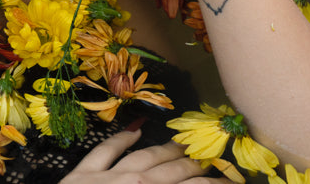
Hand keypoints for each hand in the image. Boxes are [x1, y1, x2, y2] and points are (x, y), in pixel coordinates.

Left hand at [60, 129, 208, 182]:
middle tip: (211, 160)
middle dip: (194, 165)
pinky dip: (119, 140)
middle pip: (171, 170)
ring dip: (164, 149)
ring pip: (143, 156)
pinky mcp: (81, 175)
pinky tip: (133, 131)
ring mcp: (107, 176)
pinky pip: (103, 153)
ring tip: (181, 144)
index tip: (228, 181)